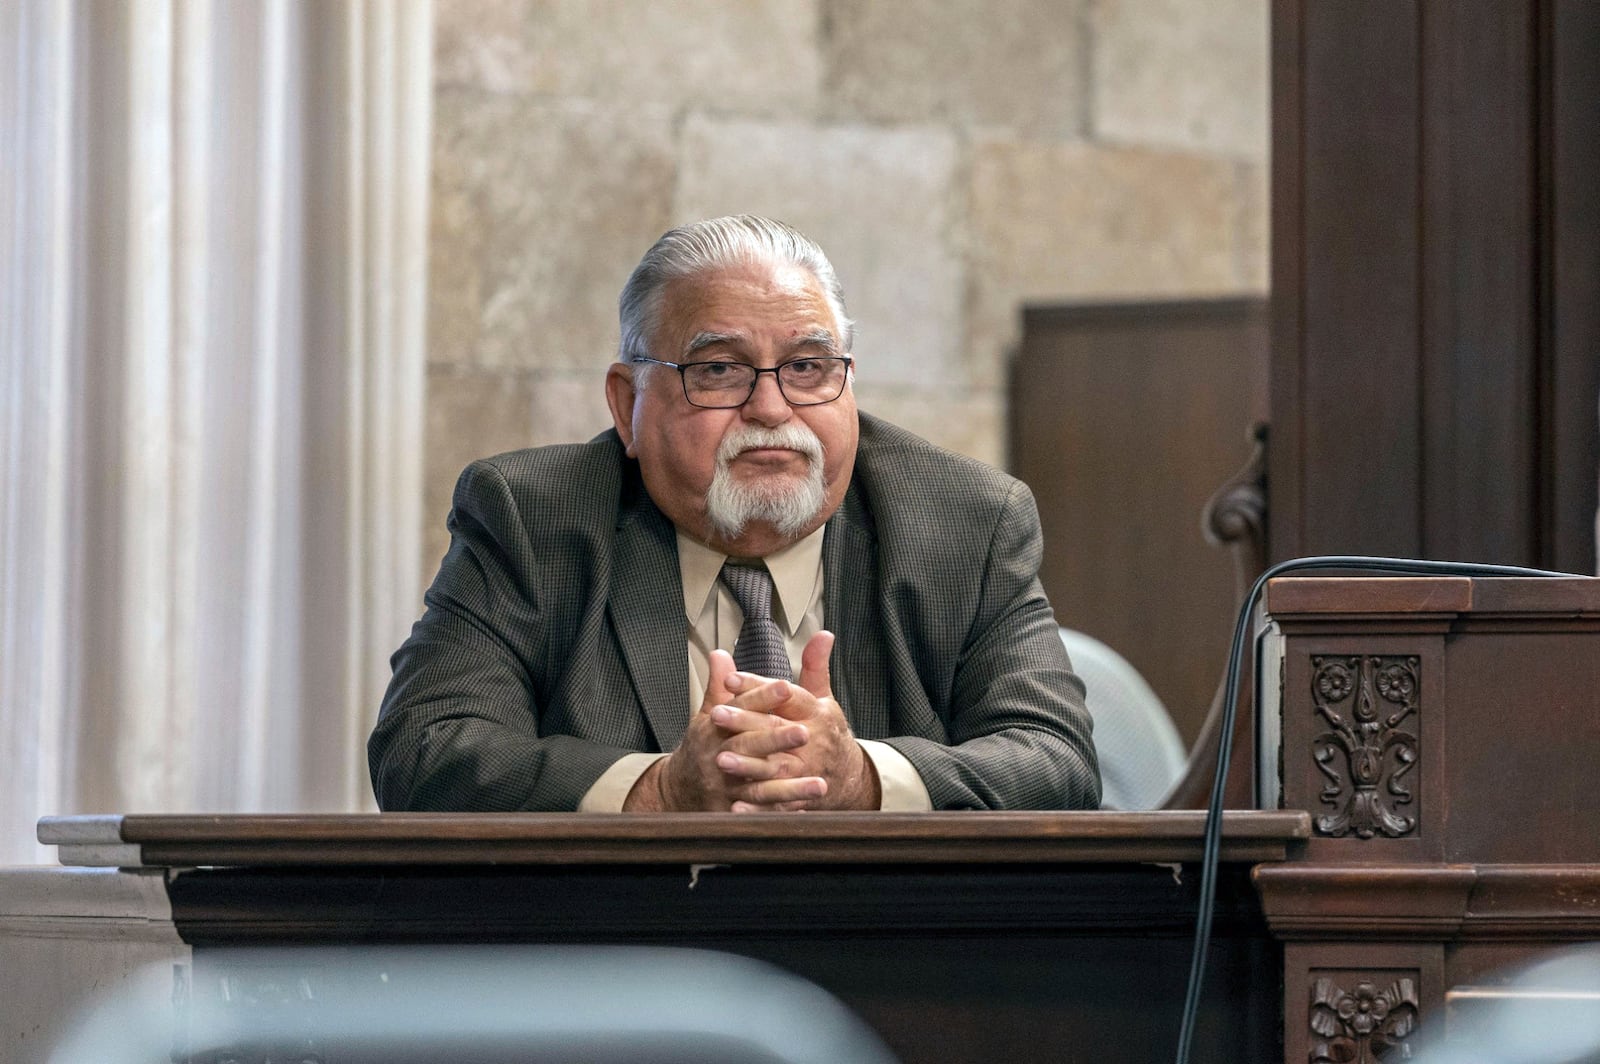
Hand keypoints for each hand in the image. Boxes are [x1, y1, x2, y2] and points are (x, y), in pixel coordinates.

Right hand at [622, 649, 819, 810]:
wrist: (679, 789)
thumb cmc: (702, 746)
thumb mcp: (708, 715)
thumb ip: (720, 686)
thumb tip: (720, 654)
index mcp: (714, 728)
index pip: (740, 707)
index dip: (763, 697)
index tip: (785, 686)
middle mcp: (717, 755)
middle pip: (748, 745)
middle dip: (777, 739)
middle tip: (805, 733)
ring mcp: (724, 785)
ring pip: (759, 783)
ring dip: (790, 786)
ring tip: (820, 784)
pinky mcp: (730, 809)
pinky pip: (760, 811)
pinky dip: (780, 811)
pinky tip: (804, 810)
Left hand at [719, 631, 880, 811]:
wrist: (849, 777)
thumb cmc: (828, 732)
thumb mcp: (823, 698)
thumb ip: (816, 667)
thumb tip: (823, 633)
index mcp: (818, 713)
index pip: (787, 696)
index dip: (759, 687)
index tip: (731, 679)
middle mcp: (814, 742)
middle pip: (778, 730)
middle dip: (746, 723)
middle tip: (716, 715)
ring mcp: (809, 772)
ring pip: (777, 768)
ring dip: (749, 766)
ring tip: (721, 760)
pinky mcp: (802, 798)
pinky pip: (779, 805)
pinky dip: (758, 809)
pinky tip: (735, 807)